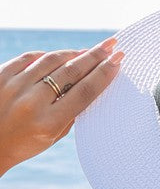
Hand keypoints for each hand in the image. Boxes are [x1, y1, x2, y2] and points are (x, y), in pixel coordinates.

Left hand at [0, 37, 123, 175]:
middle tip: (112, 45)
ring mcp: (13, 86)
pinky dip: (48, 56)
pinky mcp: (0, 75)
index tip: (118, 60)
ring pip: (51, 60)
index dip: (104, 74)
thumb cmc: (25, 143)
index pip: (84, 92)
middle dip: (95, 56)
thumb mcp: (54, 136)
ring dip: (74, 53)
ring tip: (89, 51)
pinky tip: (61, 56)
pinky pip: (29, 58)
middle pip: (71, 72)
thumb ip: (73, 112)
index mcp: (48, 123)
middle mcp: (31, 103)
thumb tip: (93, 82)